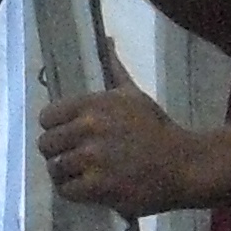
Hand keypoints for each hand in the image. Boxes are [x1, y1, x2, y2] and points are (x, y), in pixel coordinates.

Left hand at [39, 78, 198, 216]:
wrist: (184, 164)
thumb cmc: (157, 129)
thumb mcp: (133, 94)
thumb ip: (114, 68)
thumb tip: (106, 39)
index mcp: (93, 104)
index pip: (47, 117)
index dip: (54, 128)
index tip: (67, 136)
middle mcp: (90, 128)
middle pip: (46, 144)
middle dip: (57, 152)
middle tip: (73, 158)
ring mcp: (93, 158)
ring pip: (55, 168)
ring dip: (66, 174)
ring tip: (81, 174)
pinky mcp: (99, 186)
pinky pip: (67, 190)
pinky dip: (74, 191)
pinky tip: (87, 188)